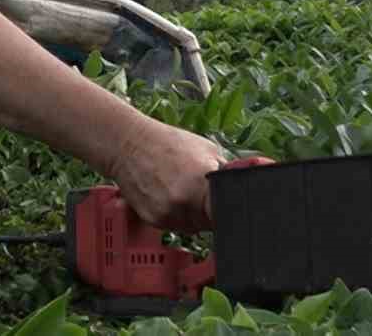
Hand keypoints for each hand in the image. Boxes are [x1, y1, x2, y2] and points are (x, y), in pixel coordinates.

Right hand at [110, 117, 225, 233]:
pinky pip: (174, 226)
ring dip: (193, 216)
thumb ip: (225, 172)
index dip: (229, 209)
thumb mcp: (207, 150)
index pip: (228, 214)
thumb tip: (242, 186)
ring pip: (193, 227)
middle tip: (201, 191)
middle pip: (211, 223)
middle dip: (210, 211)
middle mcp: (184, 202)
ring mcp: (168, 213)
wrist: (129, 144)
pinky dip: (175, 215)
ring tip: (182, 190)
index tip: (227, 204)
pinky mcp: (153, 220)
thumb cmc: (167, 143)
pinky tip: (169, 196)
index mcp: (202, 184)